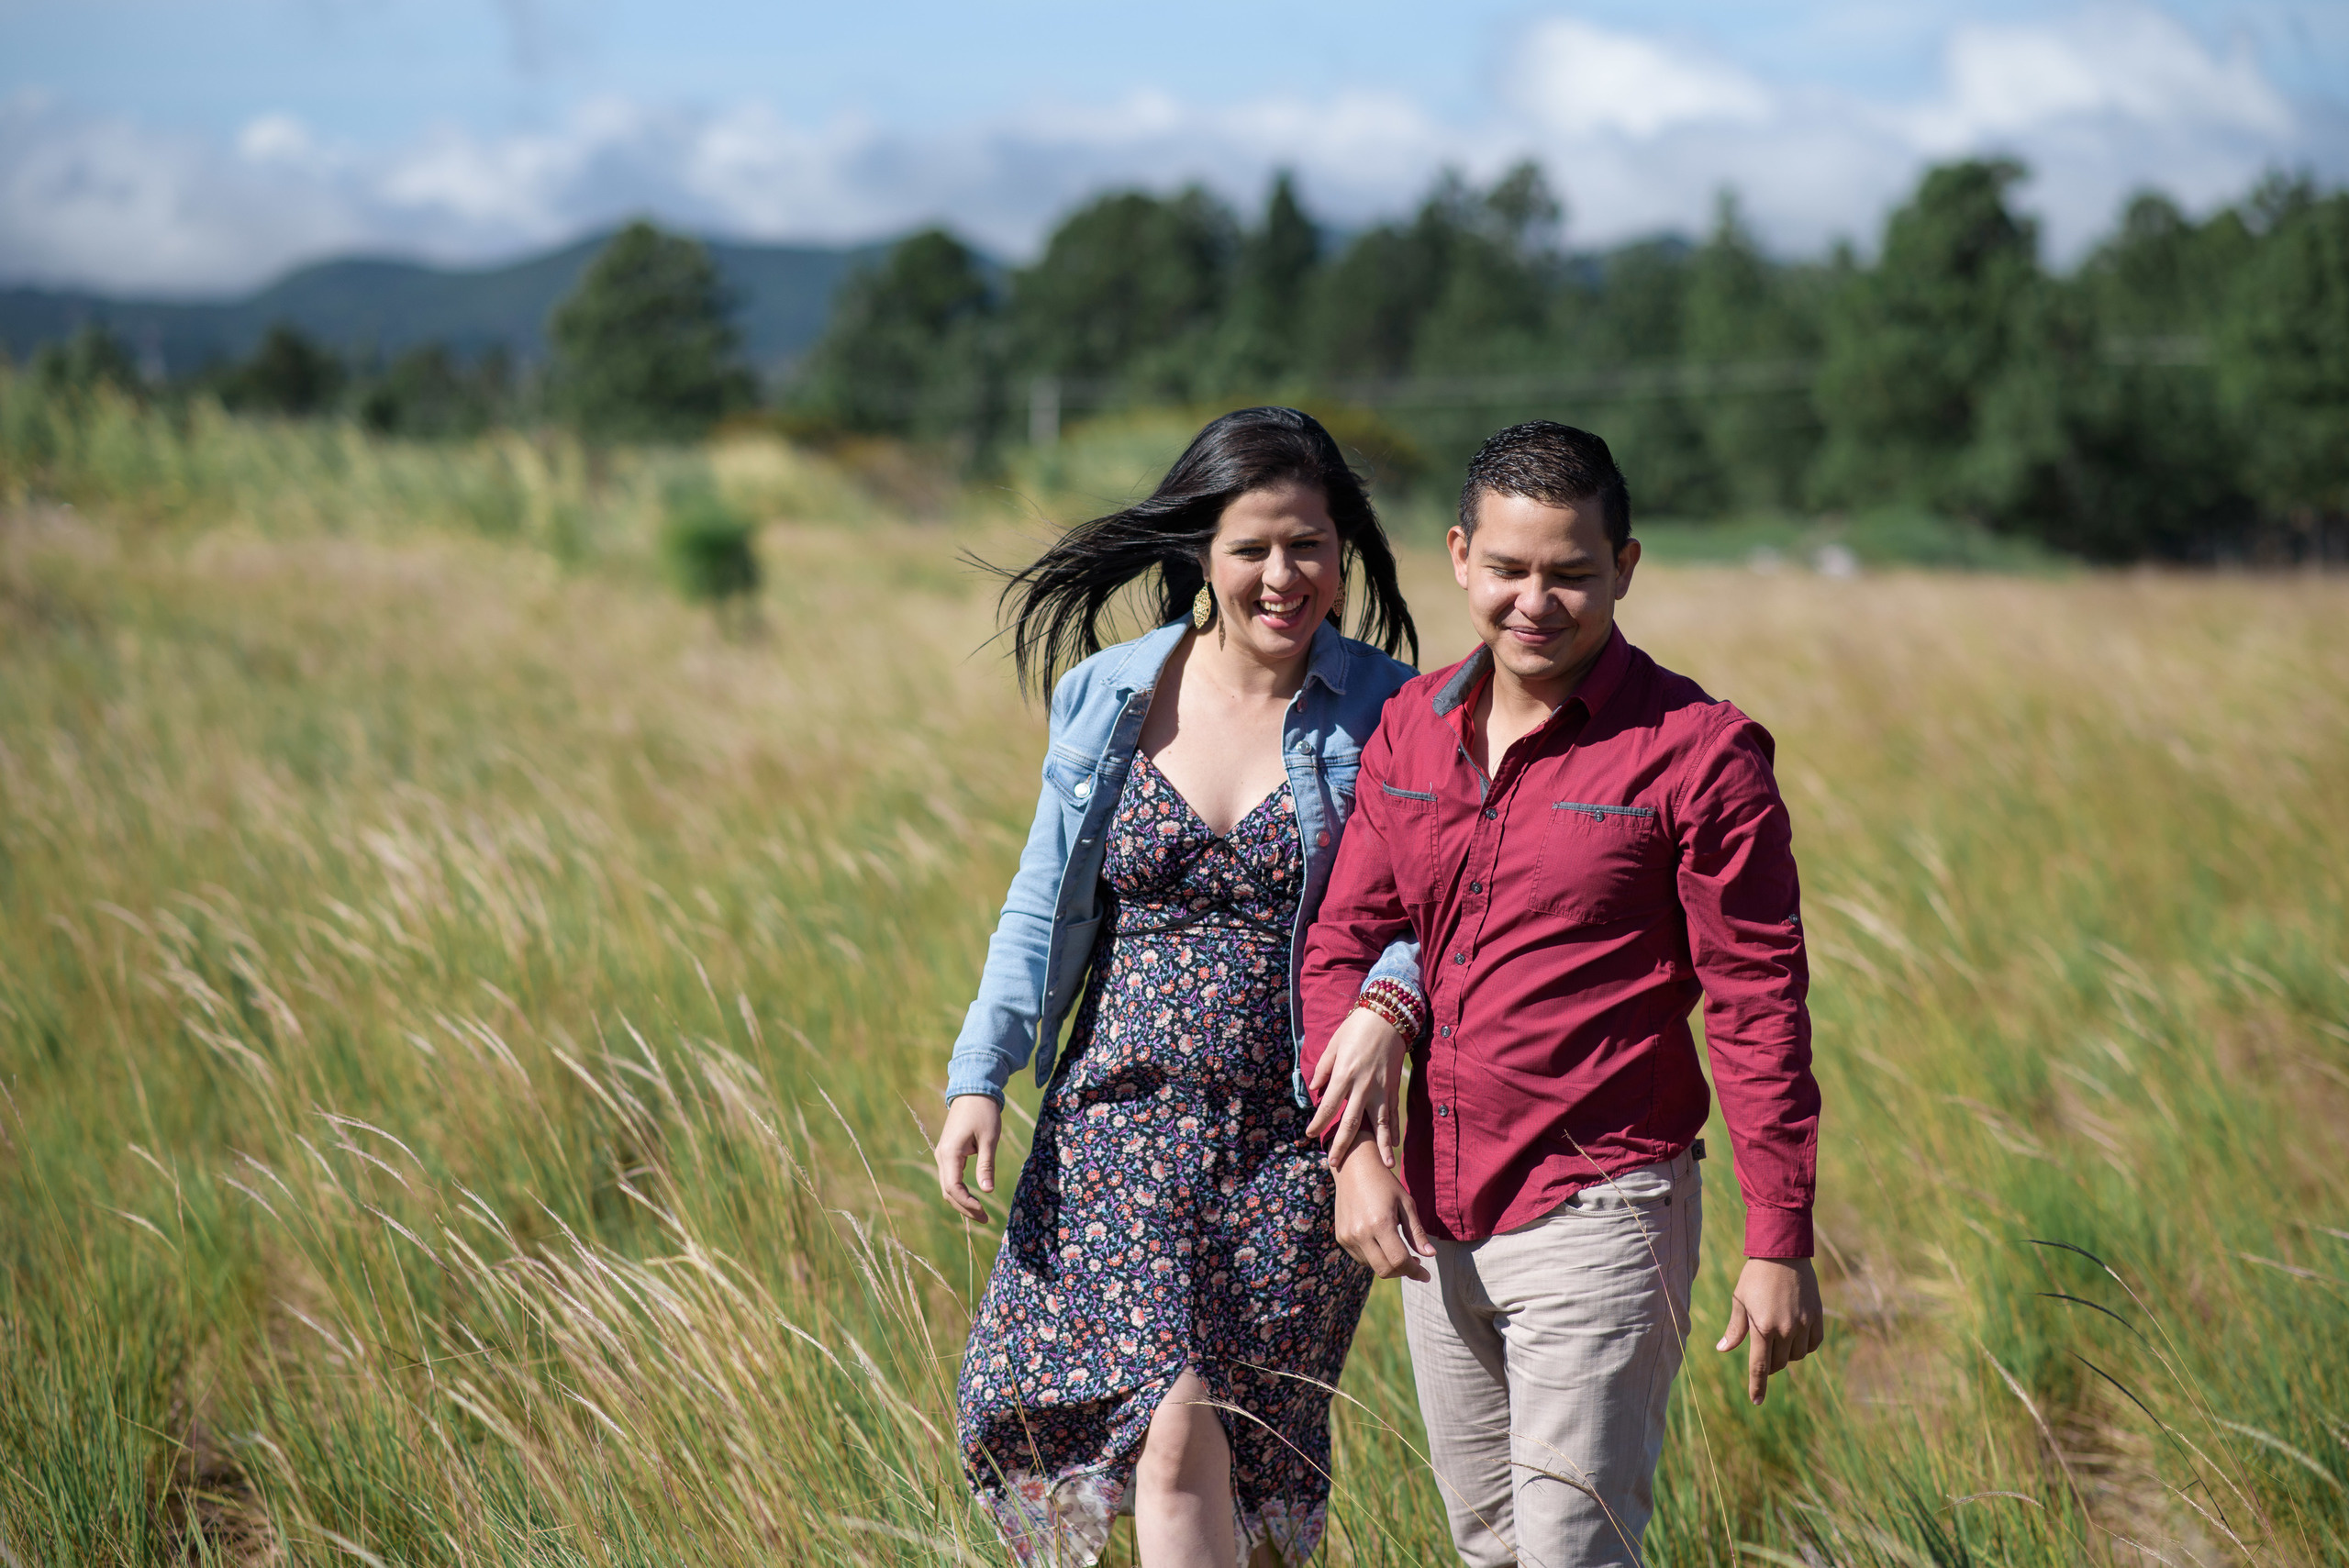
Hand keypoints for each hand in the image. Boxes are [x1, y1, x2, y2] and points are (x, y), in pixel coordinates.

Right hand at [934, 1094, 1003, 1222]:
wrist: (973, 1091)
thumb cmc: (983, 1112)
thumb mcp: (989, 1139)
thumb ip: (986, 1165)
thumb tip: (988, 1191)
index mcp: (950, 1153)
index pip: (953, 1188)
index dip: (966, 1203)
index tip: (983, 1211)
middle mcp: (942, 1156)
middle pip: (948, 1191)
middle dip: (965, 1208)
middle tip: (986, 1219)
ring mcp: (943, 1155)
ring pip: (948, 1187)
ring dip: (962, 1202)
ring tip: (981, 1213)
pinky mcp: (948, 1154)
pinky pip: (951, 1178)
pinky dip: (960, 1191)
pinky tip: (974, 1199)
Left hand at [1304, 1007, 1407, 1169]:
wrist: (1388, 1016)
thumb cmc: (1356, 1028)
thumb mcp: (1333, 1044)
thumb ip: (1323, 1069)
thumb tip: (1315, 1090)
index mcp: (1344, 1074)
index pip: (1329, 1107)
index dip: (1318, 1123)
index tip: (1310, 1135)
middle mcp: (1363, 1086)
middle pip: (1351, 1122)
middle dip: (1342, 1144)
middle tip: (1335, 1162)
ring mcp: (1382, 1089)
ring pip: (1380, 1123)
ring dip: (1381, 1146)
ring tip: (1385, 1166)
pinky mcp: (1394, 1088)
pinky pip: (1394, 1113)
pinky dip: (1395, 1130)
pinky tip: (1394, 1145)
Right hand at [1333, 1139, 1434, 1281]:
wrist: (1354, 1168)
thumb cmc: (1385, 1183)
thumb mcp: (1406, 1203)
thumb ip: (1416, 1232)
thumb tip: (1430, 1255)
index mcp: (1380, 1223)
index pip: (1399, 1260)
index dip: (1415, 1272)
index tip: (1426, 1275)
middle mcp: (1360, 1233)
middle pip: (1384, 1269)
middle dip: (1403, 1272)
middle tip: (1415, 1264)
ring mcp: (1348, 1236)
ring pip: (1372, 1266)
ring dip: (1389, 1265)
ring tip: (1400, 1251)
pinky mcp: (1341, 1237)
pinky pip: (1361, 1258)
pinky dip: (1375, 1258)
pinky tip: (1383, 1244)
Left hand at [1717, 1256, 1824, 1404]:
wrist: (1783, 1253)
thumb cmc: (1755, 1276)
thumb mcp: (1739, 1300)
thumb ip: (1735, 1329)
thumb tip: (1722, 1349)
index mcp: (1762, 1327)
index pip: (1760, 1367)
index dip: (1757, 1386)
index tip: (1756, 1401)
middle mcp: (1785, 1329)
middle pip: (1778, 1364)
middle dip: (1769, 1365)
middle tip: (1763, 1351)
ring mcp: (1804, 1324)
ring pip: (1796, 1356)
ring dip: (1786, 1355)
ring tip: (1778, 1337)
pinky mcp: (1818, 1318)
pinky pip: (1813, 1345)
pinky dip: (1804, 1346)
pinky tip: (1795, 1336)